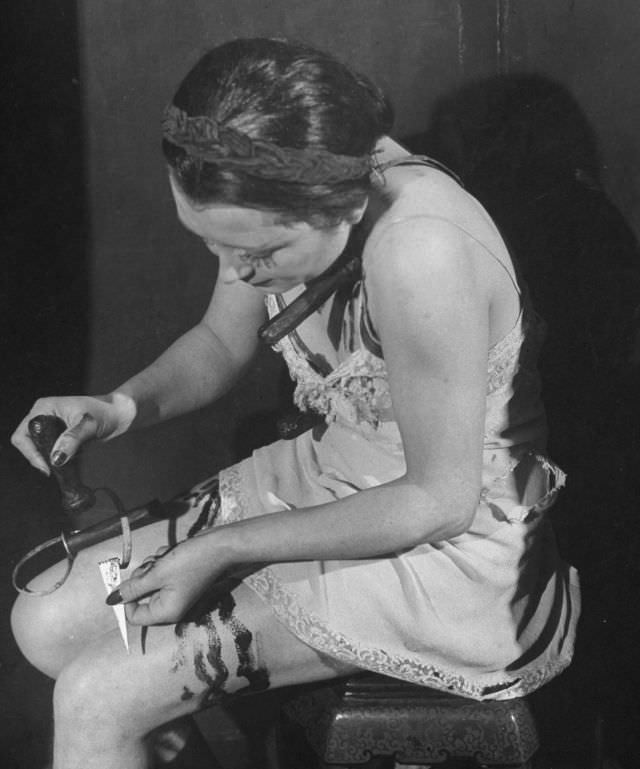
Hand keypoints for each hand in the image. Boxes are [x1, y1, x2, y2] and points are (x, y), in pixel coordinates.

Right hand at [11, 392, 135, 473]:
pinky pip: (52, 452)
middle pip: (29, 443)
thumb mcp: (88, 425)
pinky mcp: (60, 437)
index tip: (47, 465)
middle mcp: (44, 416)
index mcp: (44, 408)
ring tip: (68, 463)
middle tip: (56, 469)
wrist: (120, 415)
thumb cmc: (105, 413)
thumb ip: (71, 440)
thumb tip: (56, 458)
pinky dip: (59, 459)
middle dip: (41, 457)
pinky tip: (71, 462)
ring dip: (51, 460)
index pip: (24, 434)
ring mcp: (51, 427)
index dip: (31, 452)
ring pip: (40, 450)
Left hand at [113, 533, 228, 625]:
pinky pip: (161, 572)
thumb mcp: (158, 574)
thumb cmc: (191, 561)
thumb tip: (111, 600)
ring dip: (152, 566)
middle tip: (152, 565)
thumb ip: (133, 588)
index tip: (129, 580)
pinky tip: (172, 553)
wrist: (220, 545)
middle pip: (141, 596)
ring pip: (150, 581)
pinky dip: (162, 561)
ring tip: (165, 557)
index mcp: (167, 612)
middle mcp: (171, 606)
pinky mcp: (179, 578)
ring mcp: (176, 592)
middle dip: (143, 577)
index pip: (134, 617)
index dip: (127, 599)